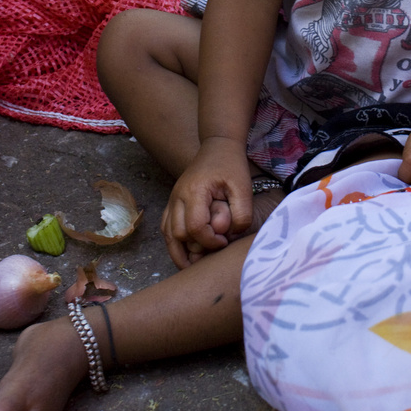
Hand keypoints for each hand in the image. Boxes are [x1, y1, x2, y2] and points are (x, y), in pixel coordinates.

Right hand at [161, 138, 251, 268]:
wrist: (218, 147)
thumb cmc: (231, 166)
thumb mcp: (243, 187)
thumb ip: (242, 213)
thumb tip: (231, 235)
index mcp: (194, 191)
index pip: (195, 227)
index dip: (210, 241)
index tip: (224, 241)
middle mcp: (177, 196)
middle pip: (177, 234)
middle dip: (195, 248)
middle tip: (213, 250)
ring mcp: (172, 200)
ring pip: (167, 235)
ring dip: (180, 252)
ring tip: (196, 264)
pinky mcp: (172, 203)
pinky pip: (166, 228)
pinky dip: (174, 243)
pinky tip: (188, 253)